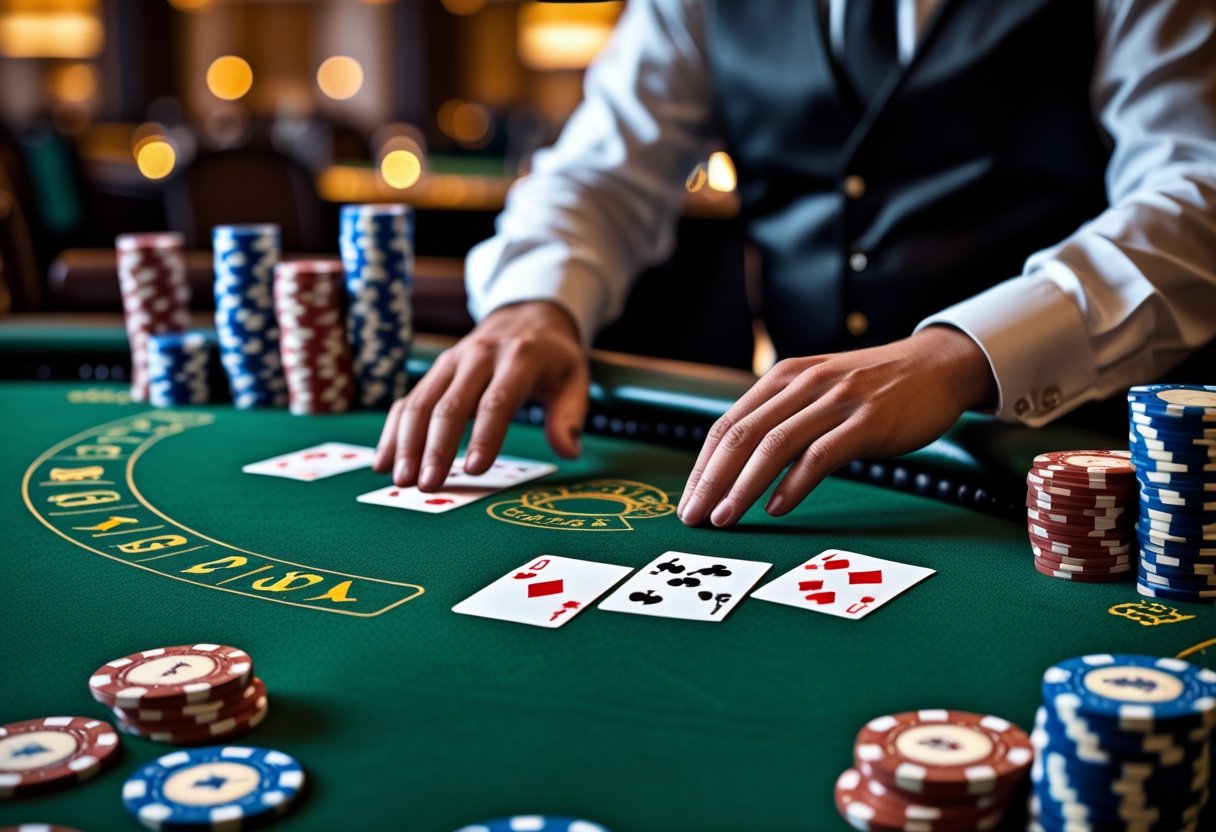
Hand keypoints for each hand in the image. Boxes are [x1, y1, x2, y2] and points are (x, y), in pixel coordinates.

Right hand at [373, 301, 588, 489]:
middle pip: (451, 404)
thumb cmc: (553, 359)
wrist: (526, 316)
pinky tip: (384, 462)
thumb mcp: (575, 379)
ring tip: (401, 480)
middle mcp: (479, 356)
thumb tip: (568, 451)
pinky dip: (393, 432)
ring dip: (406, 443)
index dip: (485, 436)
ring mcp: (451, 362)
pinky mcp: (435, 372)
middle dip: (436, 447)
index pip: (497, 401)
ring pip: (421, 402)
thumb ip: (570, 416)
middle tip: (427, 485)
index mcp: (519, 358)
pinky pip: (408, 401)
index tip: (473, 470)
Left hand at [677, 326, 996, 526]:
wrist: (936, 366)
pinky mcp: (868, 421)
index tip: (687, 501)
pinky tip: (775, 508)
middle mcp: (803, 385)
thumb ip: (783, 418)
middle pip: (742, 435)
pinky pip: (820, 455)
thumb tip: (739, 466)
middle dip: (710, 480)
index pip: (727, 424)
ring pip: (774, 446)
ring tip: (724, 519)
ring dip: (742, 487)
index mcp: (783, 378)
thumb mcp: (818, 392)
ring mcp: (836, 401)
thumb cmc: (872, 389)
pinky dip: (793, 485)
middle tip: (692, 517)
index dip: (702, 466)